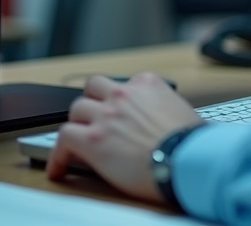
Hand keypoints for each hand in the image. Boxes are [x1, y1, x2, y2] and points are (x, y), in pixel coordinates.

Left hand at [46, 72, 205, 203]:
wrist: (187, 160)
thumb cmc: (192, 143)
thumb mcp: (185, 112)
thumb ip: (168, 110)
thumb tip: (172, 124)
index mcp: (148, 84)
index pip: (123, 84)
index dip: (118, 99)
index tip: (118, 111)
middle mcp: (124, 94)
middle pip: (94, 88)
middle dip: (92, 102)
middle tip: (93, 119)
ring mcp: (106, 115)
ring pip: (76, 109)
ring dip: (77, 125)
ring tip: (77, 142)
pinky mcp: (92, 139)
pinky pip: (62, 138)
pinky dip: (58, 154)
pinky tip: (58, 167)